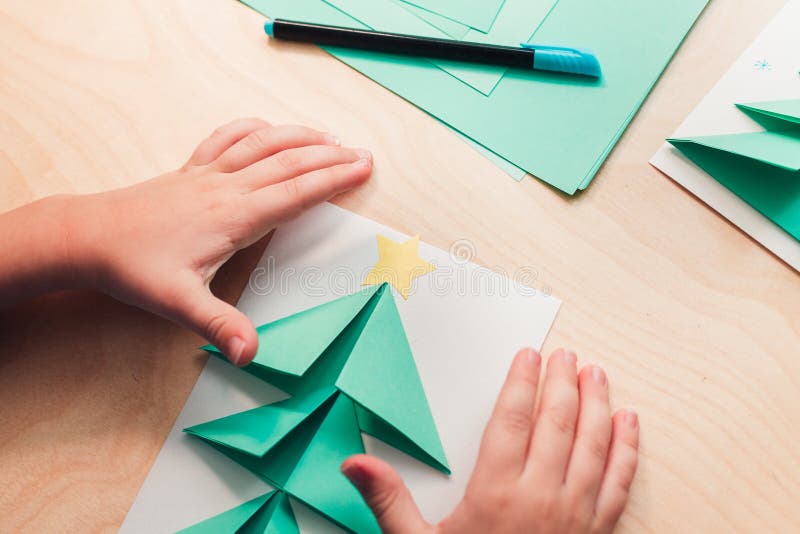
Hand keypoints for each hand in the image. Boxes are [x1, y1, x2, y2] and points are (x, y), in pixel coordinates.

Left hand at [62, 118, 371, 364]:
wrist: (86, 236)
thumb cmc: (132, 267)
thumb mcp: (177, 302)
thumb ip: (219, 325)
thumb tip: (251, 353)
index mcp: (232, 215)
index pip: (295, 192)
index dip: (333, 180)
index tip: (362, 169)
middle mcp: (224, 187)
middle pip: (288, 162)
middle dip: (330, 156)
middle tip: (363, 154)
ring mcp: (207, 174)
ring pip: (262, 144)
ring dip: (300, 137)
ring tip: (330, 136)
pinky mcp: (190, 171)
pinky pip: (227, 139)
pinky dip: (254, 128)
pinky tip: (267, 127)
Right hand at [342, 349, 638, 533]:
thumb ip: (388, 500)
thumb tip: (355, 464)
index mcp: (497, 494)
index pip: (512, 419)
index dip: (521, 381)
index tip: (528, 355)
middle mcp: (542, 498)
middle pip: (557, 422)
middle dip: (562, 382)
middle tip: (565, 354)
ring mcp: (576, 514)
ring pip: (595, 444)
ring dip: (597, 403)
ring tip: (596, 373)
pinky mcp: (598, 531)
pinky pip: (620, 481)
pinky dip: (628, 448)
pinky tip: (629, 423)